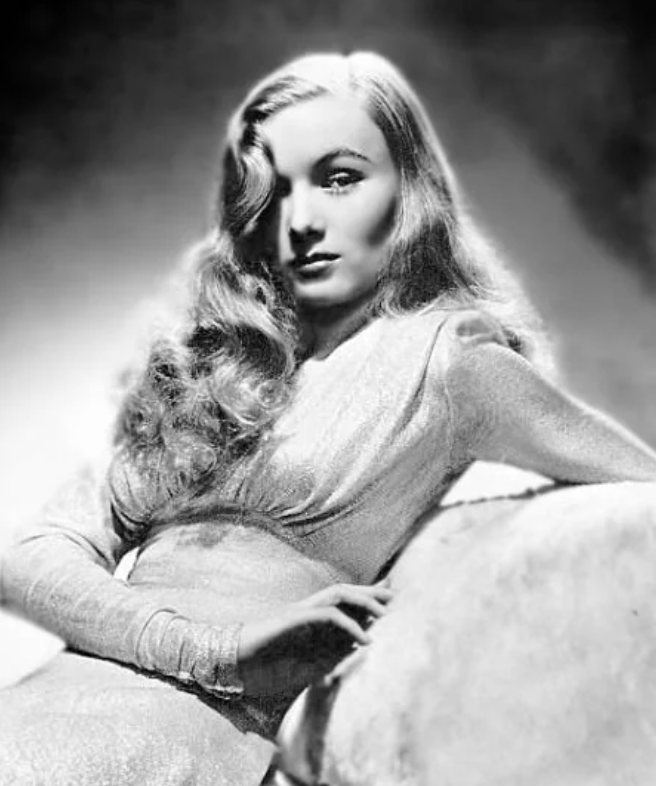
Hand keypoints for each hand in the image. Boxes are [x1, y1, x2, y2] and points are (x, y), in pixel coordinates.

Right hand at [237, 581, 392, 698]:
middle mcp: (305, 611)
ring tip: (385, 612)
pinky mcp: (292, 619)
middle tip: (394, 593)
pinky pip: (326, 615)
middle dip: (370, 591)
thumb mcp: (301, 668)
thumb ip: (325, 658)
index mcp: (307, 621)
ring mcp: (298, 612)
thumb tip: (355, 649)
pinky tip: (363, 638)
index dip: (364, 598)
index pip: (341, 603)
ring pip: (338, 594)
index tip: (387, 598)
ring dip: (363, 600)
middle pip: (344, 592)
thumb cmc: (258, 669)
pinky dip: (348, 623)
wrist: (227, 666)